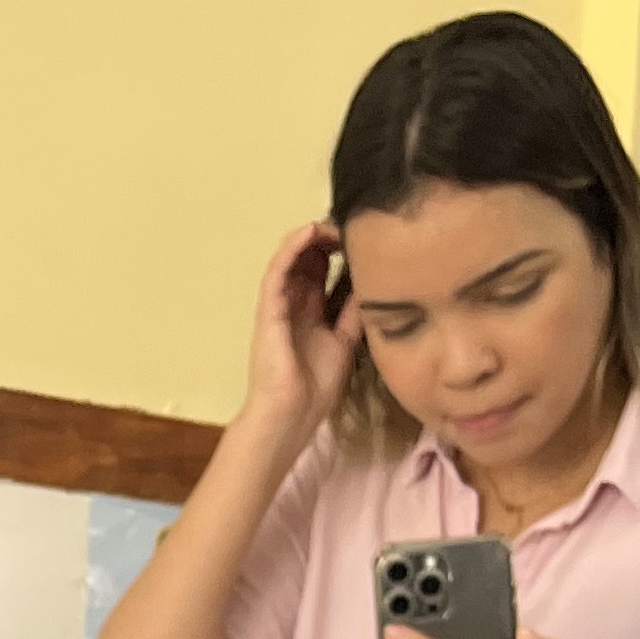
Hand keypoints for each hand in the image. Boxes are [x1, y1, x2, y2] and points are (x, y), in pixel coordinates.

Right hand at [242, 219, 362, 439]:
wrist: (291, 415)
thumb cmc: (315, 387)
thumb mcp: (345, 341)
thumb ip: (353, 313)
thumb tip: (371, 284)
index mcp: (309, 311)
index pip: (321, 270)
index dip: (338, 249)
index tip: (360, 235)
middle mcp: (292, 303)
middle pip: (306, 258)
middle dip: (327, 237)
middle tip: (350, 223)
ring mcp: (278, 305)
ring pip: (290, 258)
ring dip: (309, 236)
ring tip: (331, 223)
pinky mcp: (268, 309)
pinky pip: (277, 271)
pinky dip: (291, 248)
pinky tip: (310, 232)